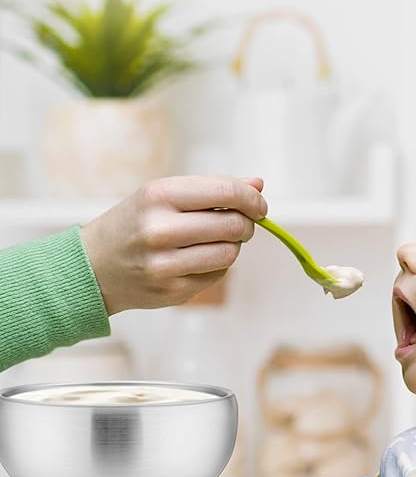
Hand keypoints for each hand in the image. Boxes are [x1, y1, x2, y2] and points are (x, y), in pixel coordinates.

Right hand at [80, 176, 266, 314]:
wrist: (95, 266)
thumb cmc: (136, 222)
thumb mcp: (164, 195)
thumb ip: (213, 189)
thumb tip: (258, 185)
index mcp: (158, 196)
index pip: (226, 193)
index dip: (252, 199)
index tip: (259, 205)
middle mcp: (159, 230)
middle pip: (234, 226)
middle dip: (246, 224)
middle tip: (240, 223)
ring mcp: (165, 264)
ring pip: (230, 253)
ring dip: (232, 246)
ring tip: (215, 240)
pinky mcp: (173, 291)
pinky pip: (218, 274)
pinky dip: (217, 265)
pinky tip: (196, 259)